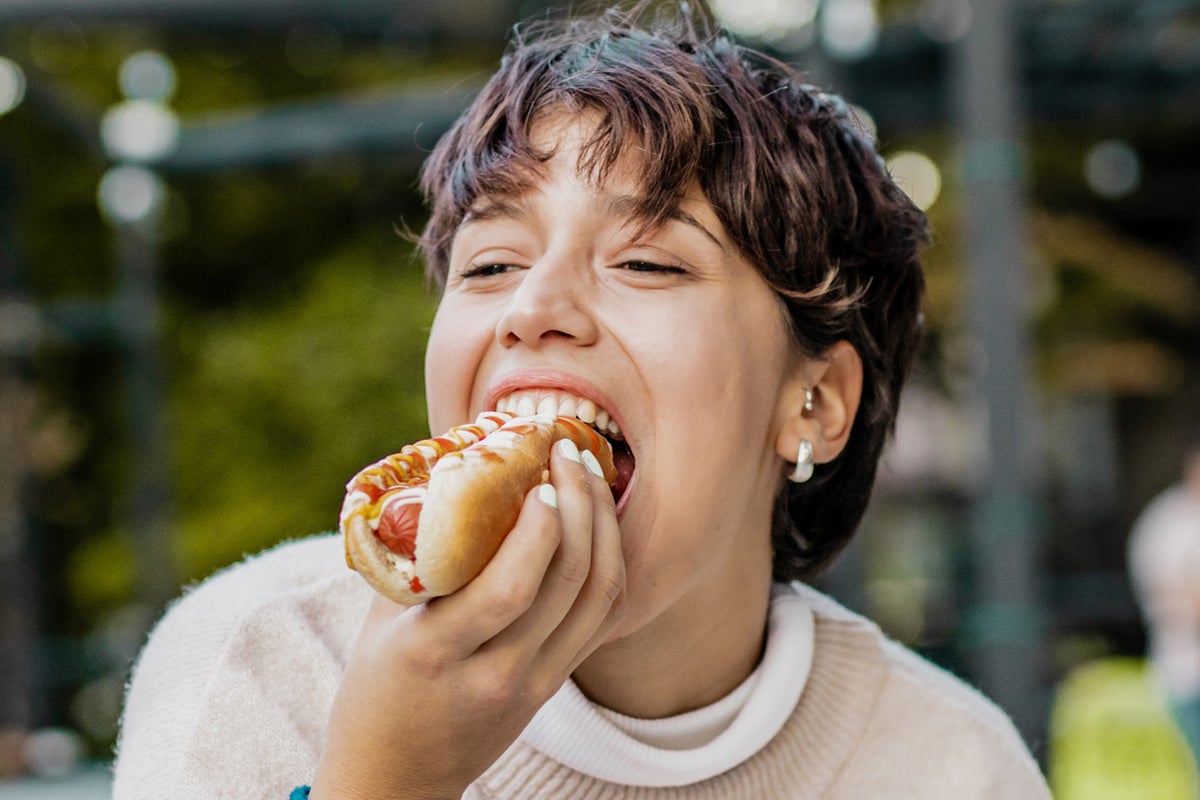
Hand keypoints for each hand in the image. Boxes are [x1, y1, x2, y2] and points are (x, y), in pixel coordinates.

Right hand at [311, 439, 624, 799]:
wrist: (395, 780)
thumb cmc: (374, 689)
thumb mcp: (378, 622)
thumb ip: (412, 557)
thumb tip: (444, 472)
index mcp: (435, 653)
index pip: (509, 589)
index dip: (538, 528)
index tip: (541, 474)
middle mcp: (494, 674)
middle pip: (565, 584)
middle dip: (581, 506)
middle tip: (572, 451)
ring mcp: (532, 686)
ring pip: (596, 600)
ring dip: (604, 528)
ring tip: (593, 474)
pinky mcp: (553, 689)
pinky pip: (599, 619)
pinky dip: (607, 563)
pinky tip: (600, 523)